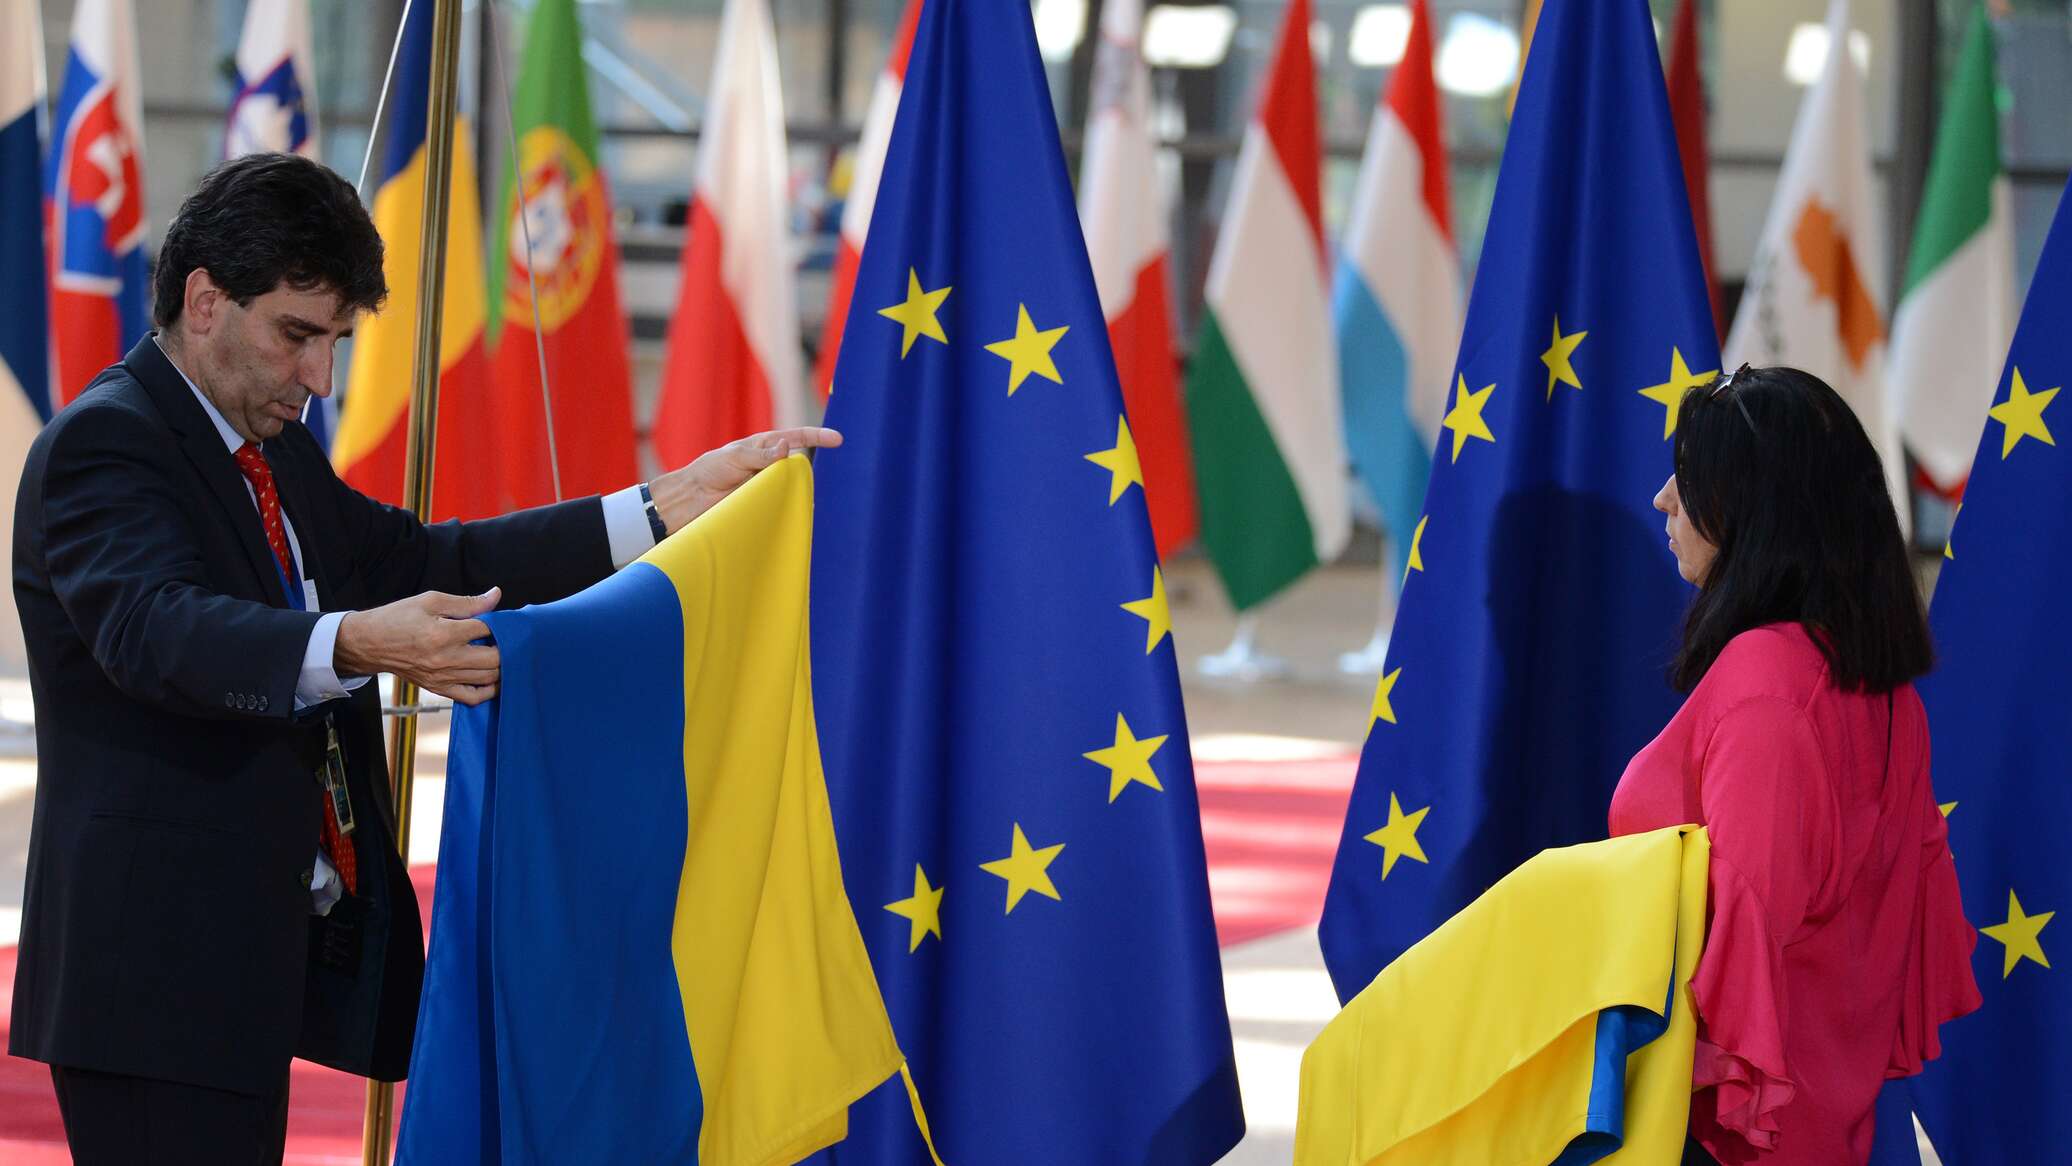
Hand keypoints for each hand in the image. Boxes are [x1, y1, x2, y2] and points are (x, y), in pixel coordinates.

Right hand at [335, 588, 502, 705]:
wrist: (369, 643)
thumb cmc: (398, 618)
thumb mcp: (431, 600)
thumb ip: (467, 602)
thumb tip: (495, 596)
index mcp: (444, 634)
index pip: (488, 629)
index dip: (501, 622)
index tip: (505, 619)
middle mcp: (446, 659)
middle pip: (495, 658)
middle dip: (508, 646)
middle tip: (510, 638)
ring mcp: (443, 677)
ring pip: (489, 678)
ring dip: (503, 667)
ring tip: (505, 653)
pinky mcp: (439, 688)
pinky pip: (472, 697)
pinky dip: (488, 690)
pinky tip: (494, 678)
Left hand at [647, 427, 843, 535]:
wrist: (690, 498)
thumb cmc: (709, 471)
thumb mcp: (734, 457)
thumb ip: (761, 455)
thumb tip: (788, 447)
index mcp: (765, 446)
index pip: (798, 437)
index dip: (818, 437)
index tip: (838, 439)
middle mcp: (770, 466)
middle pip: (799, 465)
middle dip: (808, 471)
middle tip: (799, 480)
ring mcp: (767, 486)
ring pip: (793, 487)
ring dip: (797, 492)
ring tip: (790, 498)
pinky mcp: (763, 504)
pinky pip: (782, 505)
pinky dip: (789, 509)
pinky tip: (790, 513)